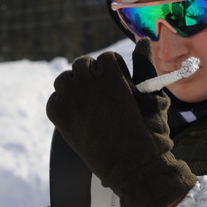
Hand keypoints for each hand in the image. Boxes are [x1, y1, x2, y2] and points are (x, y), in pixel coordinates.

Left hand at [46, 39, 194, 206]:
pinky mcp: (58, 114)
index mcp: (110, 72)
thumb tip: (144, 40)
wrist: (131, 165)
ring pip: (64, 79)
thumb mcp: (151, 94)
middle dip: (91, 76)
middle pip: (81, 64)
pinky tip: (78, 118)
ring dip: (74, 88)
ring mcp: (70, 97)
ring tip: (88, 105)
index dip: (113, 72)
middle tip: (102, 96)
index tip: (118, 86)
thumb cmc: (147, 130)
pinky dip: (63, 106)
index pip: (105, 58)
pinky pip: (55, 100)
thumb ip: (144, 64)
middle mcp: (87, 80)